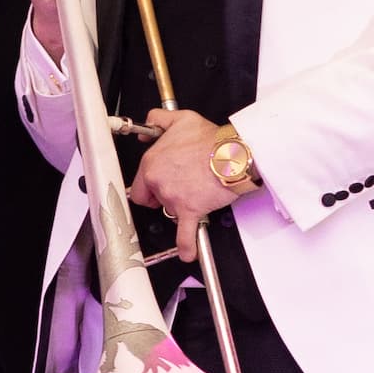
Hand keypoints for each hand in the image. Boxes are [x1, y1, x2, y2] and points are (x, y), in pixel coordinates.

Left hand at [127, 108, 241, 261]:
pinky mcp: (191, 210)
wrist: (233, 153)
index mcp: (152, 163)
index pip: (140, 184)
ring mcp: (173, 198)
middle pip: (151, 200)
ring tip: (198, 190)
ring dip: (181, 206)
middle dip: (161, 197)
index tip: (159, 182)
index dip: (150, 184)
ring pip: (170, 211)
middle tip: (179, 186)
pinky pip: (185, 234)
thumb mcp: (181, 118)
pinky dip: (187, 245)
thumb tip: (146, 130)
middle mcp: (159, 182)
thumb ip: (158, 119)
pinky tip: (187, 253)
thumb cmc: (211, 139)